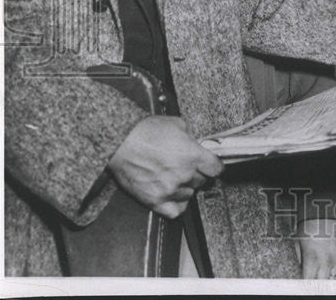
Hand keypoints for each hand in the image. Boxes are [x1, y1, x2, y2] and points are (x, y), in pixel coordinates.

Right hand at [108, 115, 222, 218]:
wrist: (120, 143)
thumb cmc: (145, 131)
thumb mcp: (176, 124)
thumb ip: (190, 136)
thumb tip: (195, 143)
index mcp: (193, 156)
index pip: (216, 169)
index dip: (214, 166)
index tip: (211, 166)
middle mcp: (184, 174)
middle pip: (201, 181)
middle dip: (196, 174)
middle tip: (186, 167)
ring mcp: (169, 189)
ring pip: (189, 194)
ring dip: (185, 187)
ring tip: (175, 178)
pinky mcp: (154, 200)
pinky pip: (175, 211)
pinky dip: (176, 205)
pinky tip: (172, 195)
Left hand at [297, 218, 335, 278]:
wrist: (327, 213)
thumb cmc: (311, 226)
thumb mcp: (299, 243)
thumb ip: (300, 260)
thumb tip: (301, 271)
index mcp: (311, 258)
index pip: (309, 281)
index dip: (307, 281)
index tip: (306, 280)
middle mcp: (326, 260)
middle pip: (321, 283)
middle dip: (317, 280)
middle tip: (314, 275)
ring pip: (333, 279)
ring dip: (328, 276)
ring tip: (323, 269)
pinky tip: (333, 266)